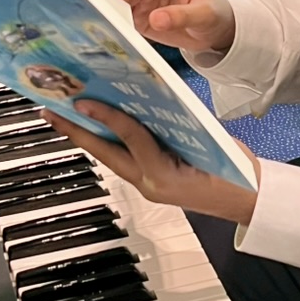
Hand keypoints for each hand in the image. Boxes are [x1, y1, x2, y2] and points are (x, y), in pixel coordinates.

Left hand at [45, 99, 259, 223]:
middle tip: (51, 111)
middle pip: (105, 153)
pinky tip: (99, 128)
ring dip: (88, 136)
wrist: (248, 200)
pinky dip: (110, 143)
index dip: (108, 117)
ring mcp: (149, 185)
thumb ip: (178, 125)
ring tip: (67, 116)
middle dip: (76, 132)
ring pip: (111, 158)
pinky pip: (125, 160)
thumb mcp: (208, 142)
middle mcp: (150, 183)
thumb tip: (152, 100)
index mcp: (164, 175)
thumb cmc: (233, 171)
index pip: (131, 138)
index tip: (85, 101)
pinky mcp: (153, 183)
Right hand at [105, 0, 235, 53]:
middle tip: (100, 10)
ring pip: (123, 8)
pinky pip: (126, 24)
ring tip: (104, 26)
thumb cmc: (215, 13)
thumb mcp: (204, 14)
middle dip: (113, 1)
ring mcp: (146, 3)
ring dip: (113, 17)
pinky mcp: (142, 19)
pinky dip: (119, 29)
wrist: (217, 29)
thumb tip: (157, 18)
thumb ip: (181, 15)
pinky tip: (113, 35)